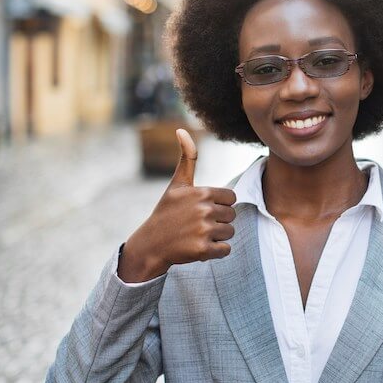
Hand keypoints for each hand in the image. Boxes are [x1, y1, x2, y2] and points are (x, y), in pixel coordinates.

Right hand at [118, 129, 235, 282]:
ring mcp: (203, 230)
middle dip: (219, 221)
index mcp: (202, 192)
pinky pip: (225, 250)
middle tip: (198, 224)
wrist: (150, 244)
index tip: (203, 209)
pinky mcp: (202, 250)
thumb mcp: (177, 184)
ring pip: (229, 233)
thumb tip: (182, 130)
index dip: (220, 205)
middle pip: (231, 216)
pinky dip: (215, 251)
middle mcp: (203, 210)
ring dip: (217, 237)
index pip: (231, 198)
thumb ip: (187, 159)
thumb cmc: (166, 212)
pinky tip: (199, 247)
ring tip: (197, 235)